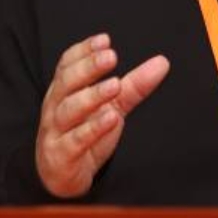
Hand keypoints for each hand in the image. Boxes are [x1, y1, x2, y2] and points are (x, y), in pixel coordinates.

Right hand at [35, 33, 169, 197]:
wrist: (62, 176)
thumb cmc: (84, 133)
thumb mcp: (112, 106)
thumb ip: (134, 85)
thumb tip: (162, 62)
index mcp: (64, 90)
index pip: (67, 64)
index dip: (84, 50)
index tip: (105, 40)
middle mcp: (56, 107)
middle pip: (67, 82)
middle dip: (88, 67)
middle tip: (111, 57)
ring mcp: (56, 131)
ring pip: (69, 110)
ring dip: (92, 96)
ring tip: (115, 85)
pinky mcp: (61, 156)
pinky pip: (75, 141)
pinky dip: (93, 129)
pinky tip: (111, 118)